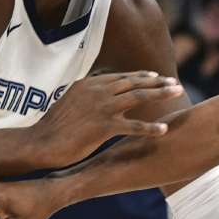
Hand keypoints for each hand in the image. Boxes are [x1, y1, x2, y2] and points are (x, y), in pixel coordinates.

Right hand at [29, 71, 182, 167]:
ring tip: (177, 93)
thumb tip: (95, 94)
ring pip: (138, 97)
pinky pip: (133, 126)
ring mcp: (101, 108)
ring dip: (160, 94)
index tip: (155, 76)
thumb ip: (86, 96)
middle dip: (157, 82)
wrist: (40, 142)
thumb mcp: (70, 102)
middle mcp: (97, 91)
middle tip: (174, 82)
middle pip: (134, 83)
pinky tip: (164, 130)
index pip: (121, 77)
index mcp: (89, 84)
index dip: (140, 76)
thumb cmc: (54, 127)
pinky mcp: (103, 127)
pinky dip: (150, 128)